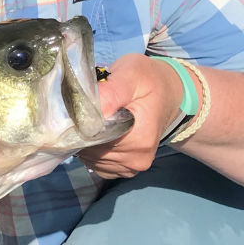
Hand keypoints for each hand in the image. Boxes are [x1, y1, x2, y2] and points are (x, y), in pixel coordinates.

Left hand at [76, 53, 183, 178]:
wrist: (167, 94)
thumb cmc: (148, 80)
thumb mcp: (132, 74)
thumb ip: (111, 91)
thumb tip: (87, 108)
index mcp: (139, 137)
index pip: (92, 135)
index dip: (78, 120)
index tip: (79, 105)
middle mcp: (137, 157)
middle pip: (89, 148)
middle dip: (80, 128)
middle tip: (88, 107)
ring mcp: (131, 167)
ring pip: (88, 156)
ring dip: (85, 138)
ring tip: (96, 118)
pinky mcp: (125, 169)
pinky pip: (95, 163)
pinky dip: (90, 149)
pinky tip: (99, 132)